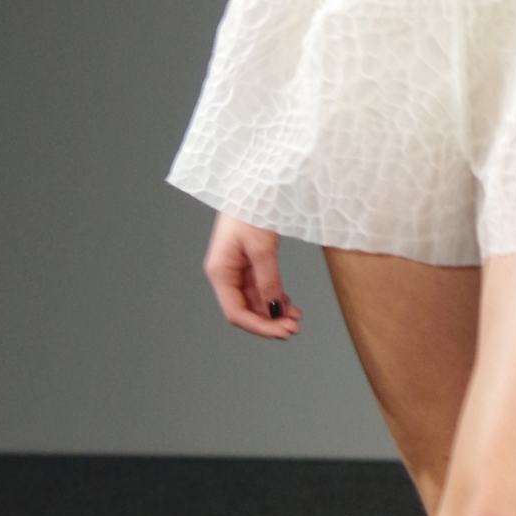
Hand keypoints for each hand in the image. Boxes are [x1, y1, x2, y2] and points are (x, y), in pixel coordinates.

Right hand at [204, 215, 300, 339]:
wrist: (252, 183)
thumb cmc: (250, 208)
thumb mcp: (261, 246)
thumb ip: (267, 279)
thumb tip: (273, 307)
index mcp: (220, 271)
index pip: (236, 312)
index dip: (259, 327)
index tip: (282, 332)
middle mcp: (225, 274)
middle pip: (245, 310)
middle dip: (269, 322)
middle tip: (294, 328)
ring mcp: (237, 269)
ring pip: (255, 301)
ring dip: (274, 312)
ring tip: (296, 317)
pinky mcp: (249, 263)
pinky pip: (260, 288)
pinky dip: (275, 298)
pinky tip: (289, 303)